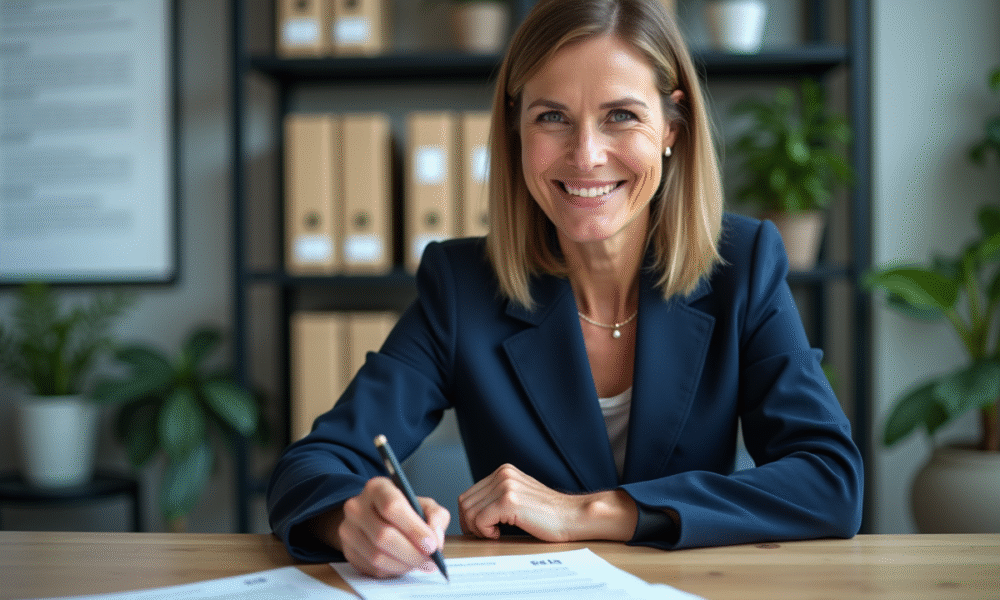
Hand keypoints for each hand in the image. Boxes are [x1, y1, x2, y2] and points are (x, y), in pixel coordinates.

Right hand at [313, 476, 449, 577]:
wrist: (375, 518)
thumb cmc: (403, 511)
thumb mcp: (423, 504)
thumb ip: (436, 516)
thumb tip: (435, 538)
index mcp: (377, 488)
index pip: (392, 507)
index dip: (414, 529)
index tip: (431, 545)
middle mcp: (357, 506)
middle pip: (384, 535)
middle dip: (412, 553)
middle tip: (430, 561)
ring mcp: (348, 529)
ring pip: (377, 556)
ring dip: (403, 564)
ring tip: (419, 563)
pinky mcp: (348, 551)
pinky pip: (372, 568)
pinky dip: (393, 570)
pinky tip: (403, 564)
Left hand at [458, 463, 637, 541]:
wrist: (573, 516)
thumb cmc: (550, 514)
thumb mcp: (520, 496)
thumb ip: (498, 497)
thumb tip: (473, 513)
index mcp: (503, 472)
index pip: (470, 494)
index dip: (470, 516)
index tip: (480, 529)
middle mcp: (502, 475)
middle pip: (465, 502)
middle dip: (470, 524)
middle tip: (486, 534)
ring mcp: (505, 486)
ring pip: (469, 512)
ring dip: (478, 529)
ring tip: (495, 534)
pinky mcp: (509, 501)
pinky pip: (480, 520)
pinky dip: (485, 532)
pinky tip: (500, 534)